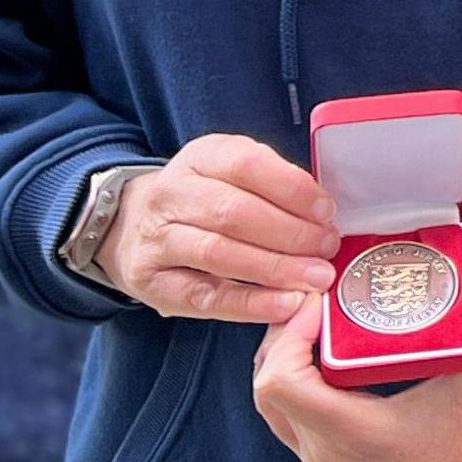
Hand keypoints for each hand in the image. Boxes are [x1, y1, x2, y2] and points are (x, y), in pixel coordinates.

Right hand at [103, 137, 339, 322]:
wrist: (134, 226)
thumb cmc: (205, 200)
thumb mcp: (234, 175)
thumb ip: (275, 186)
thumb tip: (323, 214)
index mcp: (200, 158)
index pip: (246, 164)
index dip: (292, 189)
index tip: (326, 211)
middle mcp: (172, 194)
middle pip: (234, 212)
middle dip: (291, 233)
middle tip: (327, 248)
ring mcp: (157, 238)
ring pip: (218, 252)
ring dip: (275, 267)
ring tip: (315, 277)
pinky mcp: (153, 281)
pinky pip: (205, 295)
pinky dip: (249, 303)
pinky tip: (284, 304)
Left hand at [252, 244, 461, 461]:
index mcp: (354, 432)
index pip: (280, 383)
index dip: (288, 335)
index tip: (322, 303)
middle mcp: (326, 451)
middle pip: (266, 385)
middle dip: (284, 336)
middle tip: (321, 302)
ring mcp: (323, 459)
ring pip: (271, 402)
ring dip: (285, 357)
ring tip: (323, 322)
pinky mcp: (329, 460)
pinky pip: (289, 414)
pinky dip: (296, 379)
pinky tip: (332, 354)